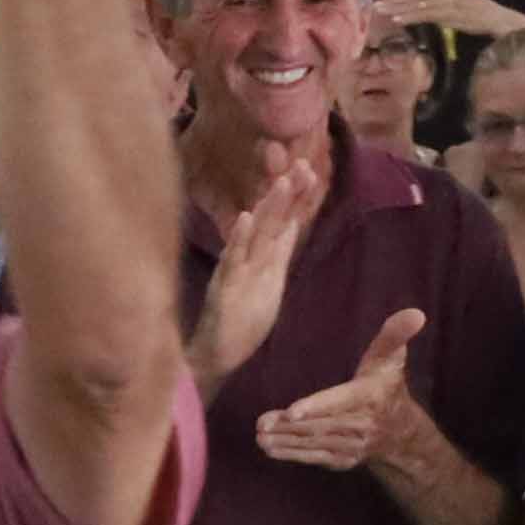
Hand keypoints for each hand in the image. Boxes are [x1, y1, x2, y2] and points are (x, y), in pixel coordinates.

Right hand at [194, 134, 329, 386]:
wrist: (215, 358)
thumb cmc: (241, 323)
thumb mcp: (270, 283)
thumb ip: (279, 253)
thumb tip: (292, 224)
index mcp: (264, 260)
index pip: (283, 222)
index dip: (295, 197)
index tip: (309, 169)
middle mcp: (249, 260)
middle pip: (271, 222)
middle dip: (287, 195)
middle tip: (301, 166)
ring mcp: (235, 272)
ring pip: (254, 236)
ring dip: (267, 209)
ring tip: (280, 184)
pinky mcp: (223, 290)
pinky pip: (231, 262)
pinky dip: (238, 241)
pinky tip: (245, 220)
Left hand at [248, 303, 426, 474]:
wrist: (400, 432)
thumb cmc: (386, 386)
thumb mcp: (392, 358)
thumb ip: (395, 334)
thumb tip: (415, 313)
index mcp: (370, 397)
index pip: (341, 401)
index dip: (317, 407)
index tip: (292, 410)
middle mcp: (362, 425)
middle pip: (321, 425)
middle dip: (290, 426)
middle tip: (261, 424)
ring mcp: (352, 445)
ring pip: (315, 442)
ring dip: (286, 441)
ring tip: (260, 436)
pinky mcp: (342, 459)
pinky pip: (315, 457)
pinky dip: (292, 455)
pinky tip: (270, 449)